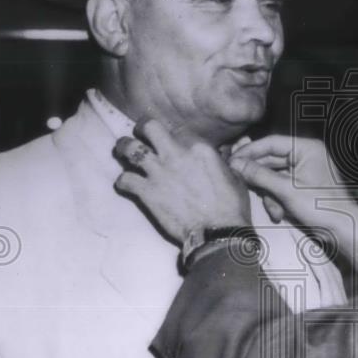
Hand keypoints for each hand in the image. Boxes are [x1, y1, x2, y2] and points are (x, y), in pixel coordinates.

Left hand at [114, 119, 249, 243]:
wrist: (218, 231)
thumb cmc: (231, 205)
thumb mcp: (234, 176)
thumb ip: (222, 161)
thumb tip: (220, 155)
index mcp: (198, 148)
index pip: (180, 129)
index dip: (174, 134)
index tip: (173, 141)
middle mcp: (175, 154)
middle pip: (149, 127)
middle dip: (142, 128)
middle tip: (142, 134)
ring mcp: (158, 172)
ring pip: (129, 148)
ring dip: (124, 148)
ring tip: (124, 151)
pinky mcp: (147, 192)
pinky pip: (124, 180)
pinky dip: (123, 182)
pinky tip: (126, 184)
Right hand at [229, 136, 357, 291]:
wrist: (342, 230)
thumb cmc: (320, 206)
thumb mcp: (286, 190)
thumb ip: (259, 175)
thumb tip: (235, 163)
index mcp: (306, 148)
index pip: (271, 142)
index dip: (249, 151)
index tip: (230, 159)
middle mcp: (304, 155)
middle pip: (270, 160)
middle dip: (259, 178)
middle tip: (237, 181)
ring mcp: (302, 172)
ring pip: (272, 177)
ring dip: (269, 195)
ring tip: (274, 210)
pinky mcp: (300, 187)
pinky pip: (279, 187)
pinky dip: (276, 201)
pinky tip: (279, 214)